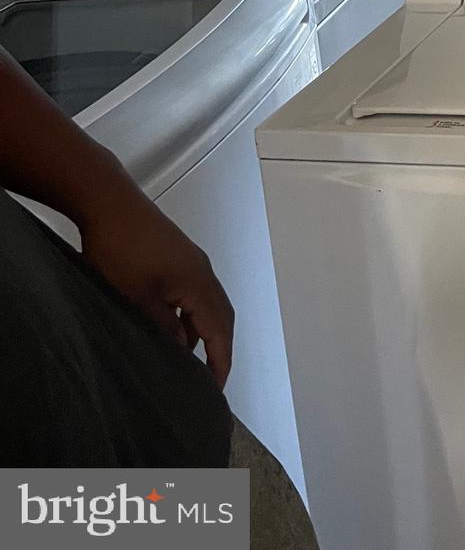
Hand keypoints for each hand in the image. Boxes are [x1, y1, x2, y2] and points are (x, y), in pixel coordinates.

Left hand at [80, 185, 234, 385]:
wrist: (110, 204)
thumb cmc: (122, 250)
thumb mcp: (138, 300)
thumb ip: (163, 329)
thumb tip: (181, 351)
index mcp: (199, 284)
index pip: (220, 331)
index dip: (220, 362)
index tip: (215, 390)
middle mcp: (203, 271)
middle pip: (222, 316)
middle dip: (219, 349)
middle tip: (208, 380)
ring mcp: (191, 261)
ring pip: (208, 304)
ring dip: (204, 332)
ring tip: (186, 360)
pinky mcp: (178, 255)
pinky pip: (195, 292)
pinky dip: (191, 315)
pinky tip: (170, 327)